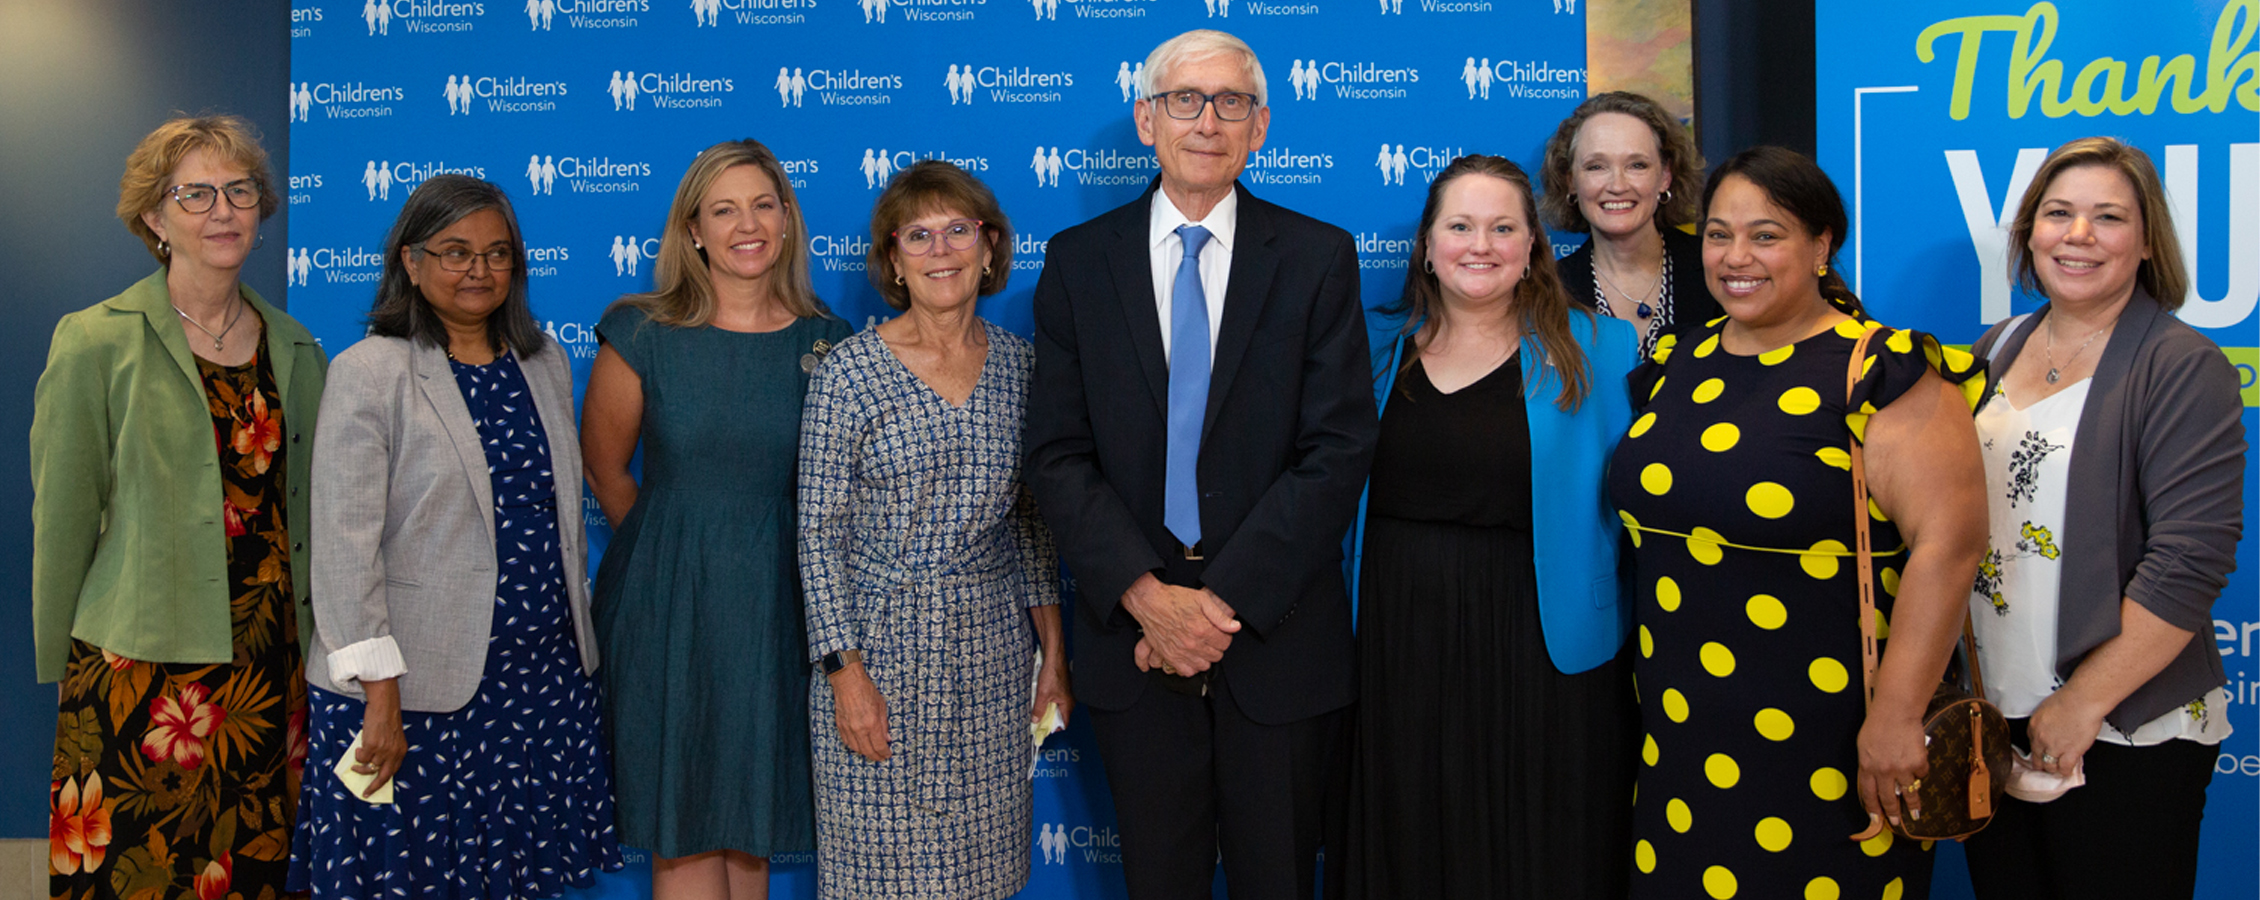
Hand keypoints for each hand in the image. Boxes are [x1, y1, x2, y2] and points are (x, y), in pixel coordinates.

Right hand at [354, 678, 406, 797]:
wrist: (384, 706)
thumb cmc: (387, 720)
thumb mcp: (392, 738)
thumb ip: (386, 751)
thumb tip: (371, 765)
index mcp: (401, 752)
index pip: (393, 772)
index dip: (383, 780)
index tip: (375, 788)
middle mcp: (393, 753)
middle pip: (383, 776)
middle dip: (373, 787)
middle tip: (365, 793)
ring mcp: (382, 751)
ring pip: (368, 768)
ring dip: (360, 767)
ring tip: (355, 765)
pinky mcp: (371, 746)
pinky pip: (361, 758)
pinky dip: (358, 755)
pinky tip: (358, 749)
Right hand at [828, 662, 891, 761]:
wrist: (848, 682)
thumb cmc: (866, 690)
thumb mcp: (882, 706)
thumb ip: (884, 725)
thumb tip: (887, 738)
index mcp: (871, 723)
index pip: (879, 746)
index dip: (884, 753)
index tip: (887, 754)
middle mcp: (859, 729)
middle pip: (868, 751)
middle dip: (876, 756)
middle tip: (881, 757)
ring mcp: (848, 728)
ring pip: (856, 749)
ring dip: (865, 753)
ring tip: (871, 752)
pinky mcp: (840, 726)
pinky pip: (847, 742)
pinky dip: (854, 747)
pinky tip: (860, 746)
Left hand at [1032, 654, 1072, 728]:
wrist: (1053, 657)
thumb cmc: (1052, 673)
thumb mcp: (1042, 694)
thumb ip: (1039, 709)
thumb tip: (1036, 720)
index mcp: (1068, 704)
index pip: (1064, 723)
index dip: (1054, 728)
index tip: (1044, 728)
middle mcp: (1069, 700)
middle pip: (1059, 715)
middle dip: (1048, 718)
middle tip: (1037, 719)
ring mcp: (1065, 693)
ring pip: (1056, 706)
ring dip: (1046, 708)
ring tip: (1037, 707)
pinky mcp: (1060, 687)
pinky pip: (1054, 698)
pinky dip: (1047, 700)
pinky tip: (1039, 697)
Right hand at [1121, 574, 1238, 675]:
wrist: (1150, 602)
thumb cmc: (1174, 599)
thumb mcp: (1201, 600)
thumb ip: (1220, 616)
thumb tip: (1235, 627)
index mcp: (1202, 629)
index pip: (1225, 643)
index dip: (1225, 636)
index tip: (1220, 632)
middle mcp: (1192, 643)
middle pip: (1216, 656)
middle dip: (1216, 647)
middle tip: (1210, 638)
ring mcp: (1180, 652)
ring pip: (1204, 666)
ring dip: (1205, 657)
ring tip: (1202, 647)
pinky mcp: (1169, 656)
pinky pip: (1187, 672)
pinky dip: (1191, 666)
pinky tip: (1191, 656)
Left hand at [1854, 710, 1926, 831]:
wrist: (1896, 712)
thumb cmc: (1877, 725)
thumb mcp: (1864, 746)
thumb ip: (1868, 765)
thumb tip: (1874, 783)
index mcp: (1867, 767)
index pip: (1869, 794)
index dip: (1874, 809)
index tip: (1878, 819)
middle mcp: (1884, 771)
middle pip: (1889, 798)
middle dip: (1894, 813)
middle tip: (1898, 822)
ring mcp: (1902, 769)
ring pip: (1909, 793)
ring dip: (1913, 805)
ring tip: (1915, 813)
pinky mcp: (1918, 763)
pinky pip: (1921, 775)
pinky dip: (1920, 773)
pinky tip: (1918, 766)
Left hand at [2026, 689, 2104, 778]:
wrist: (2082, 701)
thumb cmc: (2069, 699)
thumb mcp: (2047, 709)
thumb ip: (2046, 722)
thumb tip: (2051, 729)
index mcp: (2034, 726)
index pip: (2032, 744)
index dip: (2037, 751)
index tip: (2040, 754)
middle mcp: (2041, 739)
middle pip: (2037, 758)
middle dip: (2041, 765)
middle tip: (2045, 767)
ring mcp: (2055, 747)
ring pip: (2049, 766)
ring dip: (2053, 769)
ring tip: (2056, 770)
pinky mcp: (2070, 752)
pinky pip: (2064, 768)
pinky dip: (2065, 772)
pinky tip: (2066, 772)